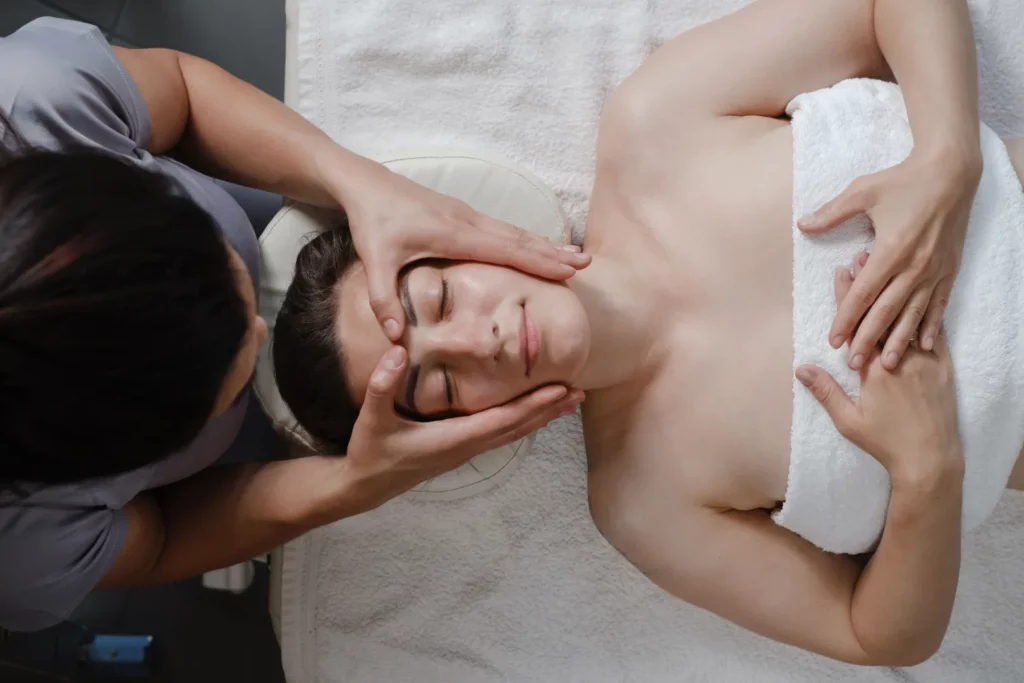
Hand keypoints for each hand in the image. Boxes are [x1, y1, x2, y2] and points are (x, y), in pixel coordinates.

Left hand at [323, 159, 590, 340]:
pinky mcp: (464, 214)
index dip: (537, 262)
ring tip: (575, 256)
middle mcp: (468, 222)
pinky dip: (527, 238)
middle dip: (553, 253)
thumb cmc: (372, 221)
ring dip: (546, 245)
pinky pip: (504, 229)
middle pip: (520, 239)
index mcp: (454, 234)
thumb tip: (395, 337)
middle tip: (587, 264)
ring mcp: (468, 215)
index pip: (505, 250)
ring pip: (515, 232)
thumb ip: (384, 299)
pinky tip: (539, 245)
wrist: (365, 184)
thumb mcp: (374, 261)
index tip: (567, 273)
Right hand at [340, 346, 583, 512]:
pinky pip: (500, 433)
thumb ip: (382, 384)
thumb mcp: (371, 417)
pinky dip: (522, 421)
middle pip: (516, 428)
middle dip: (548, 411)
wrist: (364, 486)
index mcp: (452, 439)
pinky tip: (533, 412)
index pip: (502, 420)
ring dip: (540, 417)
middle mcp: (466, 447)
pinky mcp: (461, 449)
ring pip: (512, 433)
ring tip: (568, 402)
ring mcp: (465, 450)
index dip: (532, 406)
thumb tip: (398, 351)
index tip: (559, 391)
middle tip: (579, 393)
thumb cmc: (370, 451)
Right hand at [795, 264, 962, 481]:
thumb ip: (826, 391)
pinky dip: (924, 313)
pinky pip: (933, 334)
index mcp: (874, 371)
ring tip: (889, 266)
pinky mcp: (942, 368)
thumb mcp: (848, 421)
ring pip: (906, 318)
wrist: (930, 459)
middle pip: (881, 314)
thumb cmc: (886, 443)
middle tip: (862, 255)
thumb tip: (802, 368)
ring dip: (895, 291)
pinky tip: (920, 295)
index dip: (849, 298)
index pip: (858, 325)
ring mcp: (923, 361)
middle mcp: (899, 360)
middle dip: (870, 283)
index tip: (842, 272)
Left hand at [798, 150, 980, 370]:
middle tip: (854, 363)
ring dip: (899, 340)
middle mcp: (914, 265)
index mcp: (890, 250)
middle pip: (886, 311)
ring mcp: (935, 270)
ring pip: (913, 313)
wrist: (951, 173)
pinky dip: (931, 326)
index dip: (847, 318)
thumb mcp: (862, 191)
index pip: (863, 293)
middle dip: (868, 338)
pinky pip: (939, 304)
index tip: (834, 340)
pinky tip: (924, 345)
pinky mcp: (950, 269)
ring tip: (887, 364)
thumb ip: (832, 213)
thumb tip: (802, 224)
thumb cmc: (903, 181)